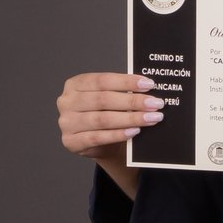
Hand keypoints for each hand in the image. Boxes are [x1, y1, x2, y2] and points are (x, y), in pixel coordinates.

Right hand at [57, 73, 160, 193]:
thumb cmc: (106, 114)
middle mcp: (67, 102)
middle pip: (103, 100)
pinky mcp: (71, 141)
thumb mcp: (110, 98)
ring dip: (130, 118)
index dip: (126, 82)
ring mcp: (67, 122)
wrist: (98, 143)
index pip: (102, 80)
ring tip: (152, 118)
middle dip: (133, 101)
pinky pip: (97, 138)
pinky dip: (118, 134)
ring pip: (102, 119)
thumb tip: (148, 87)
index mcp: (75, 84)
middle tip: (155, 103)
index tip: (149, 84)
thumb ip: (122, 91)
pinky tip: (134, 131)